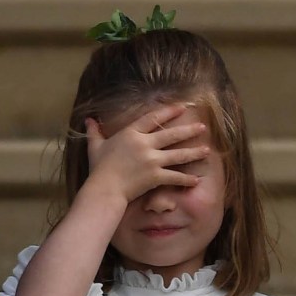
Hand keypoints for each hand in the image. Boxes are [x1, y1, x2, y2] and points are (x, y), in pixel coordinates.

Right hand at [85, 104, 207, 205]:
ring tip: (207, 150)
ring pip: (177, 154)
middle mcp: (144, 144)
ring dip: (194, 152)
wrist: (104, 188)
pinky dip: (186, 178)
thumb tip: (88, 121)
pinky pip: (174, 177)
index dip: (169, 112)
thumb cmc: (99, 169)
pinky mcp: (155, 177)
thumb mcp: (95, 147)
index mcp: (131, 133)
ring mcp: (151, 160)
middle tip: (203, 127)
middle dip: (189, 130)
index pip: (153, 118)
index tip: (181, 107)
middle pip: (171, 134)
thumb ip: (95, 132)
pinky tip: (197, 179)